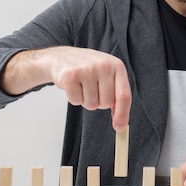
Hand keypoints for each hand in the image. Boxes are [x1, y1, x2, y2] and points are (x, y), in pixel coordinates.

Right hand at [1, 46, 131, 130]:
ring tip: (82, 85)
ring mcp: (87, 70)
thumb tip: (121, 123)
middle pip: (106, 103)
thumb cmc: (88, 69)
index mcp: (117, 66)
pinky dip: (74, 98)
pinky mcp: (70, 75)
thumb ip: (117, 94)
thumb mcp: (107, 74)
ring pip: (91, 104)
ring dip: (85, 100)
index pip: (124, 95)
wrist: (61, 57)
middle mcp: (104, 66)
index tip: (119, 127)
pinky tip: (73, 85)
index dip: (123, 114)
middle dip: (99, 102)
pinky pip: (76, 101)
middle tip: (92, 90)